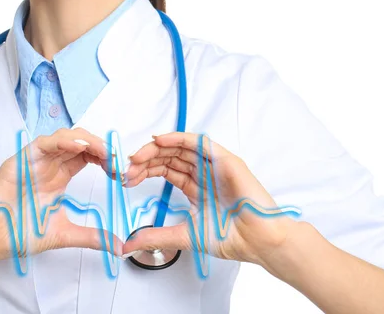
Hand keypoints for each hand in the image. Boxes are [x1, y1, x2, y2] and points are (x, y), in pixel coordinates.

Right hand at [0, 128, 123, 266]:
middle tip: (117, 159)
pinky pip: (43, 144)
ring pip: (64, 137)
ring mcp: (35, 161)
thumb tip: (118, 247)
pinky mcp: (20, 161)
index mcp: (59, 177)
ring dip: (86, 140)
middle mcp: (49, 165)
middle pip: (79, 142)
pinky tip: (80, 147)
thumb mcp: (64, 234)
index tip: (121, 170)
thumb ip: (91, 237)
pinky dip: (62, 141)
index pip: (87, 156)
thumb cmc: (20, 233)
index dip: (105, 157)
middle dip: (100, 146)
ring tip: (104, 152)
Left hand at [121, 132, 296, 266]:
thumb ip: (155, 237)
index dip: (145, 171)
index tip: (127, 177)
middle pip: (170, 157)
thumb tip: (128, 245)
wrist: (256, 242)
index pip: (166, 170)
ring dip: (157, 149)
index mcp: (197, 187)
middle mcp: (204, 173)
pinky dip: (178, 139)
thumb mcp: (183, 236)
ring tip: (138, 156)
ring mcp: (215, 165)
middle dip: (146, 159)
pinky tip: (159, 141)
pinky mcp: (225, 160)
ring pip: (181, 148)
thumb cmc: (231, 238)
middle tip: (127, 167)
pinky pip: (199, 143)